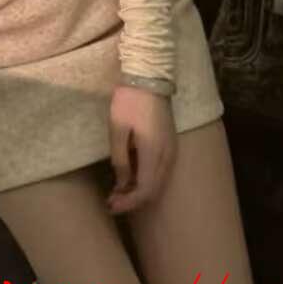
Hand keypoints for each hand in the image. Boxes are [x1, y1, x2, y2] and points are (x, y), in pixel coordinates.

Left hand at [106, 84, 176, 214]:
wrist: (150, 78)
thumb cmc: (130, 101)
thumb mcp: (118, 129)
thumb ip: (120, 159)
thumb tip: (122, 183)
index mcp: (154, 152)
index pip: (145, 190)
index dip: (128, 202)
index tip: (111, 205)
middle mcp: (167, 156)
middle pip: (153, 190)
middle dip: (132, 200)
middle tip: (111, 202)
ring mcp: (171, 150)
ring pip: (158, 182)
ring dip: (140, 191)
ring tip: (118, 193)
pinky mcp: (170, 144)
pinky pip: (160, 171)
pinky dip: (147, 180)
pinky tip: (132, 178)